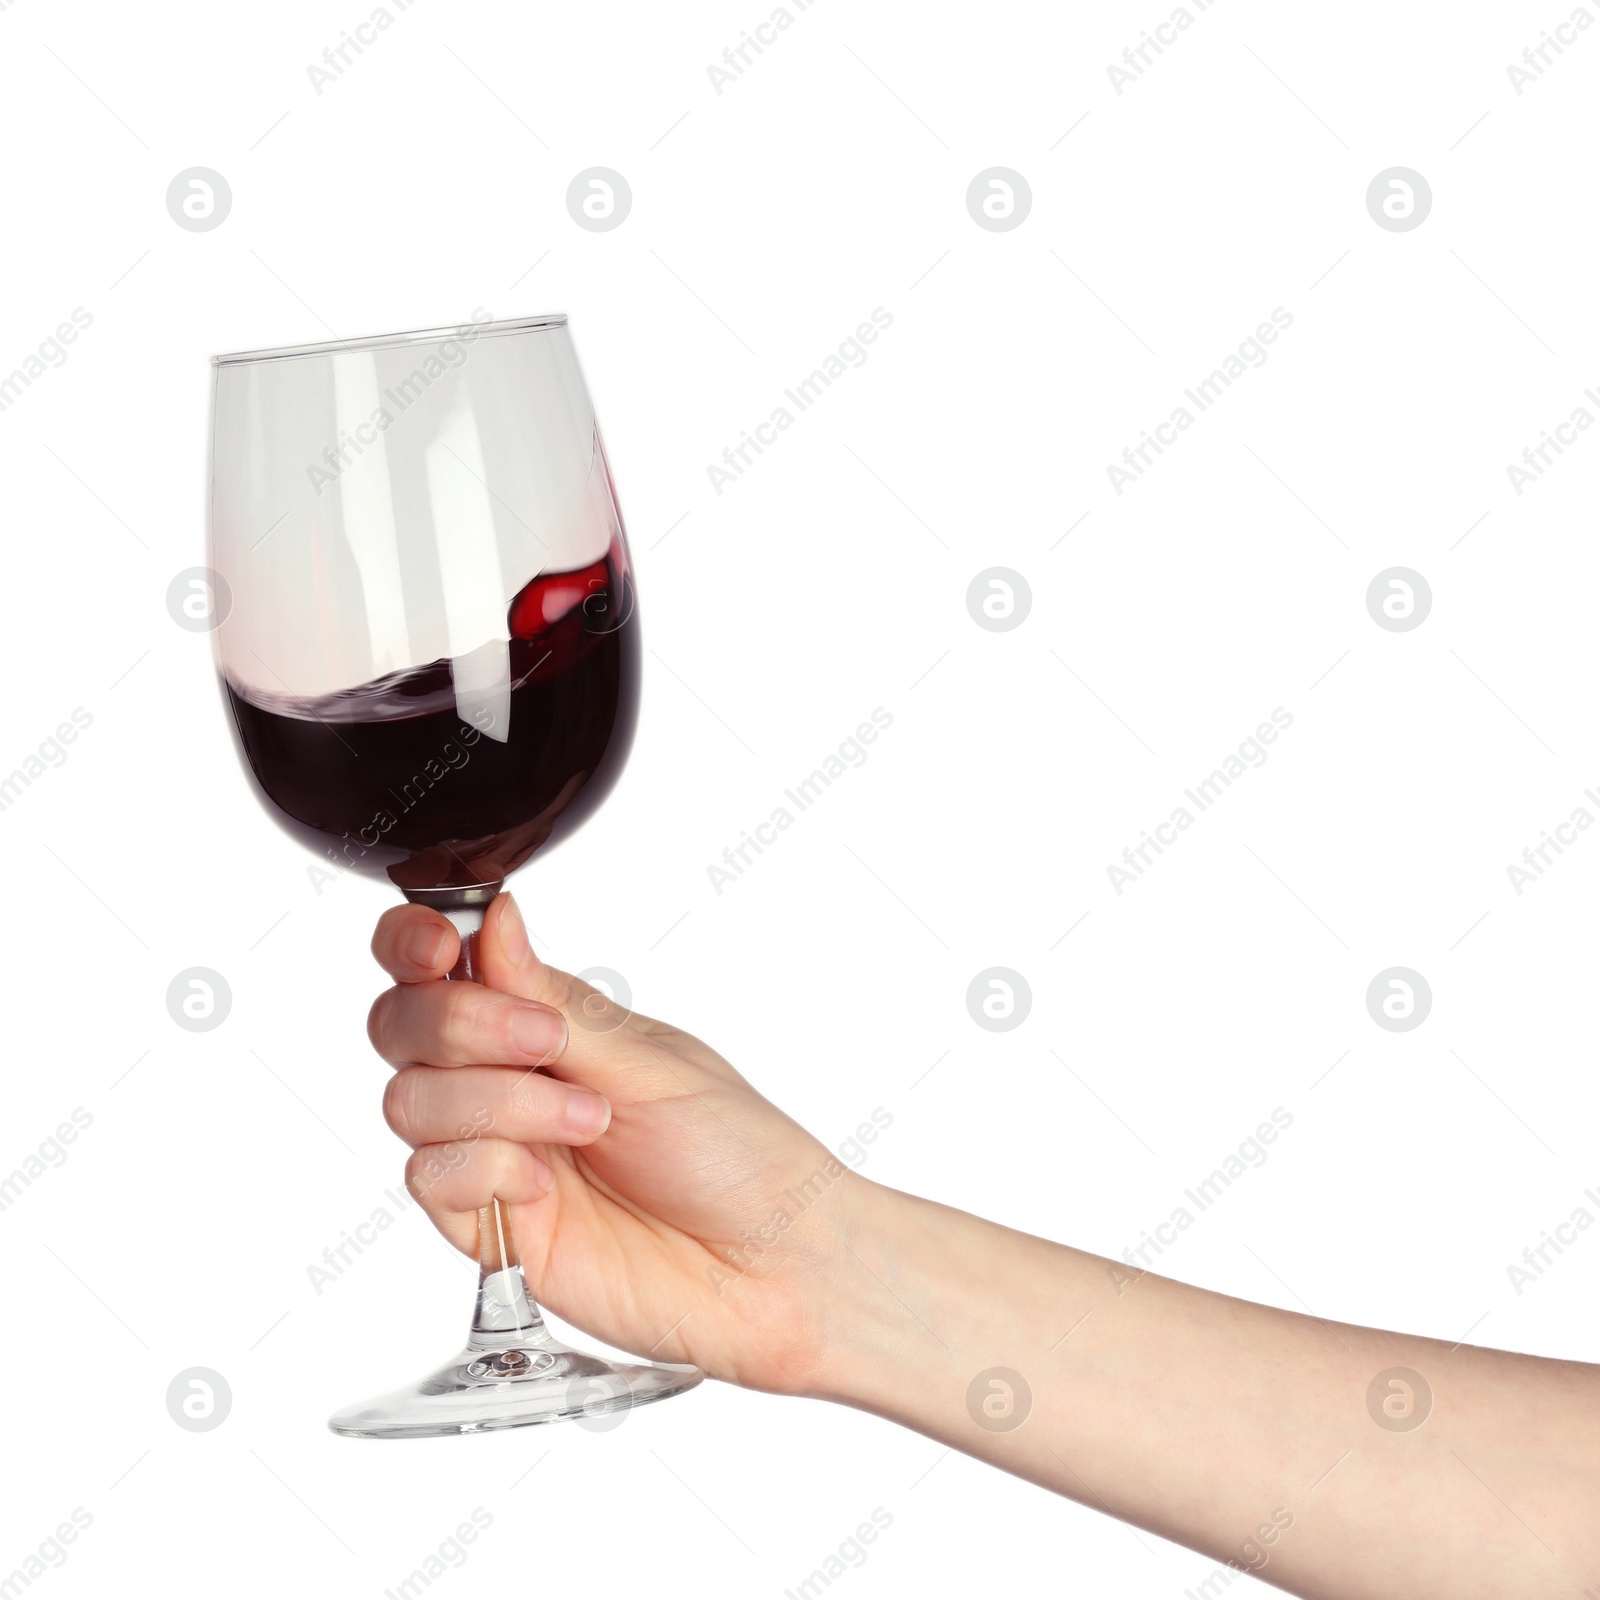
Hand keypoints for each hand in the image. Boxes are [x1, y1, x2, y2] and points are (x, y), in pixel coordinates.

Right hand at [367, 892, 856, 1394]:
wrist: (770, 1266)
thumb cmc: (734, 1153)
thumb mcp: (649, 1061)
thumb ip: (554, 1001)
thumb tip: (496, 918)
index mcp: (544, 1020)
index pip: (436, 964)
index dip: (415, 945)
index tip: (445, 948)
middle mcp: (504, 1080)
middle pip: (401, 1026)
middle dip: (460, 1023)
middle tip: (544, 1045)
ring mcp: (491, 1153)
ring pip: (408, 1101)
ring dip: (497, 1102)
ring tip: (587, 1124)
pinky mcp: (486, 1228)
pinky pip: (429, 1179)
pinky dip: (488, 1169)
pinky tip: (550, 1184)